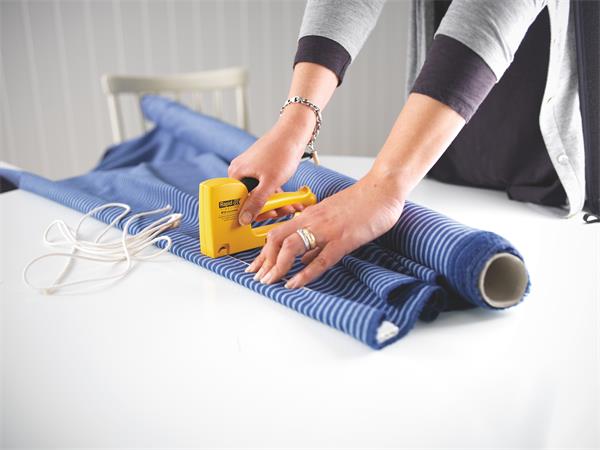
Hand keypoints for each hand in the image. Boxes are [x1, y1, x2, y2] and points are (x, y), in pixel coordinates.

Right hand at [228, 105, 314, 224]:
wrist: (294, 133)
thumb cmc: (281, 152)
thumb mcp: (270, 182)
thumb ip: (257, 202)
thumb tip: (243, 219)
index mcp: (236, 174)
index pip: (235, 202)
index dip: (248, 213)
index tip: (260, 220)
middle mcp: (240, 172)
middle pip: (249, 200)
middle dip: (267, 209)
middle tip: (279, 213)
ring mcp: (251, 171)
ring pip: (260, 195)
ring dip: (275, 203)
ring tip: (289, 207)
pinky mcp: (262, 170)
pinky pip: (266, 187)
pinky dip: (277, 194)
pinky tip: (289, 201)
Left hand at [245, 170, 406, 287]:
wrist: (382, 189)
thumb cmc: (361, 204)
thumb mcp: (332, 218)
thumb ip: (317, 239)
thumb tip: (304, 259)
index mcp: (309, 216)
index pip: (277, 233)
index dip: (264, 253)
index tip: (256, 267)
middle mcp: (312, 221)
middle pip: (276, 239)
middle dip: (264, 261)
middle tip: (258, 278)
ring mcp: (326, 230)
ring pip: (292, 247)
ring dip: (278, 266)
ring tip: (270, 282)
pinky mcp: (343, 238)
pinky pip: (320, 259)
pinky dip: (304, 273)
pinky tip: (295, 284)